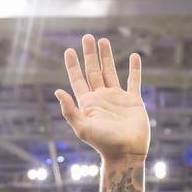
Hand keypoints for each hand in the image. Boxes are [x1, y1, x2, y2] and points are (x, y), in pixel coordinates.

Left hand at [55, 35, 149, 162]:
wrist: (126, 153)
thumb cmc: (103, 143)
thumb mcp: (82, 128)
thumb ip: (70, 110)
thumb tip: (57, 91)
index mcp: (88, 103)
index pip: (78, 79)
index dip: (73, 65)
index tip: (69, 50)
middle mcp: (101, 98)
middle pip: (93, 71)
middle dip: (89, 54)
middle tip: (87, 37)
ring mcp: (117, 98)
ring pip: (110, 72)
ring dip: (107, 57)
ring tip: (103, 40)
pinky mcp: (133, 101)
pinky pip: (134, 81)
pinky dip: (135, 69)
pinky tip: (134, 56)